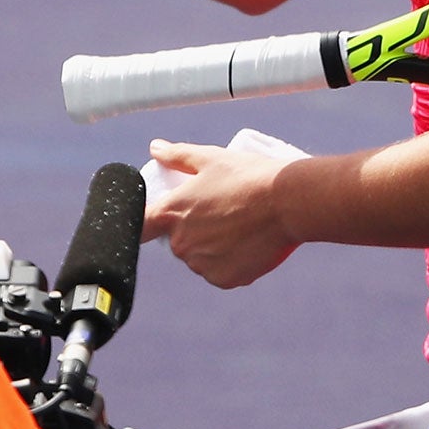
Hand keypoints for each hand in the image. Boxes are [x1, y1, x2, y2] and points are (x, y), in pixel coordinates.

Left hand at [141, 137, 297, 289]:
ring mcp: (203, 265)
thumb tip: (156, 148)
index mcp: (171, 213)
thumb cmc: (248, 176)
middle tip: (220, 212)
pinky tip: (246, 243)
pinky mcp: (225, 279)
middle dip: (193, 229)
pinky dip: (230, 262)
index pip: (141, 226)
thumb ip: (178, 156)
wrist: (287, 203)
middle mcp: (181, 244)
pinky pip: (220, 272)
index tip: (156, 220)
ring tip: (237, 226)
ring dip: (211, 247)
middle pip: (177, 241)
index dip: (147, 222)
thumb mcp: (210, 159)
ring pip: (199, 258)